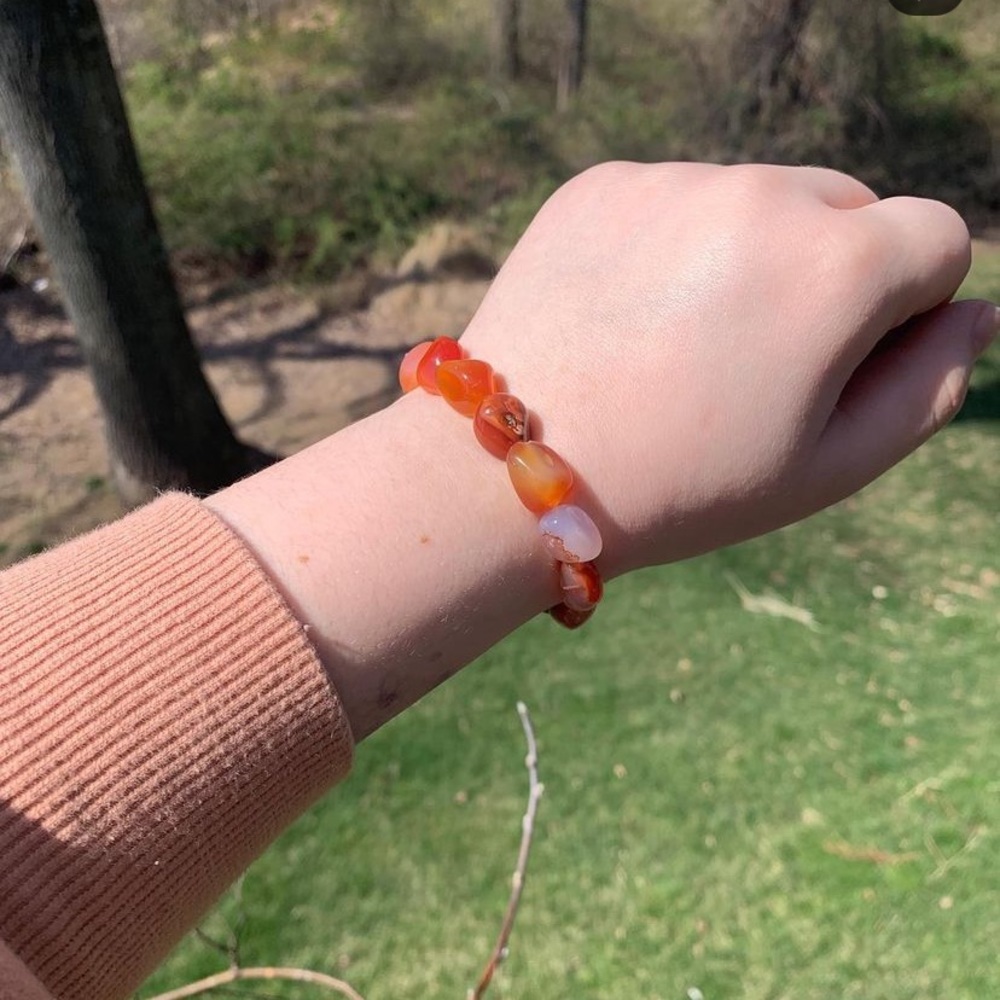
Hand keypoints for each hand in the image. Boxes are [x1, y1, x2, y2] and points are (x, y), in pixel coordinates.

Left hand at [461, 162, 993, 572]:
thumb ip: (929, 387)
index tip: (836, 362)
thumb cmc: (683, 485)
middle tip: (749, 363)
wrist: (513, 474)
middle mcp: (760, 195)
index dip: (902, 309)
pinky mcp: (601, 185)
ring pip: (758, 200)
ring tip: (679, 346)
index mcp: (838, 265)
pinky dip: (671, 246)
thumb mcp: (829, 467)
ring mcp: (671, 182)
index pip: (937, 239)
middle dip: (827, 273)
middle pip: (848, 209)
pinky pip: (675, 200)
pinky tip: (627, 318)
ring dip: (747, 256)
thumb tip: (973, 314)